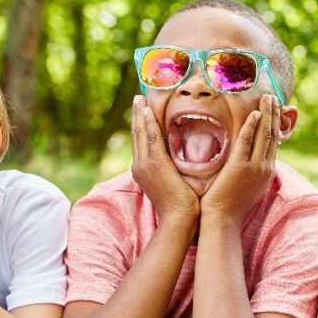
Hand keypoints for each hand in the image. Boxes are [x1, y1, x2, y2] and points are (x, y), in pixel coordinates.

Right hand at [130, 95, 198, 224]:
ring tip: (139, 99)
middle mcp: (139, 166)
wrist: (179, 219)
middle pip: (136, 135)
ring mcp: (144, 165)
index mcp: (143, 171)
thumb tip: (180, 163)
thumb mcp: (173, 184)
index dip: (140, 126)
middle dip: (136, 116)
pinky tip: (147, 111)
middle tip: (137, 98)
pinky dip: (148, 123)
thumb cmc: (182, 206)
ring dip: (139, 114)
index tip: (141, 111)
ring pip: (140, 133)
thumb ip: (172, 171)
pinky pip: (150, 138)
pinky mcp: (154, 164)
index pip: (141, 143)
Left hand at [201, 94, 278, 223]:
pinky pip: (247, 142)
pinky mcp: (240, 167)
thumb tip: (250, 160)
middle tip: (273, 97)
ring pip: (264, 135)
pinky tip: (254, 114)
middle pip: (272, 135)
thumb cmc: (230, 206)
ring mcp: (254, 167)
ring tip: (267, 98)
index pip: (273, 142)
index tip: (274, 109)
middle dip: (274, 114)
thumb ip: (251, 171)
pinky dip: (251, 127)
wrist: (223, 220)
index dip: (274, 124)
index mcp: (266, 171)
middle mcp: (265, 167)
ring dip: (266, 114)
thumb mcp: (248, 187)